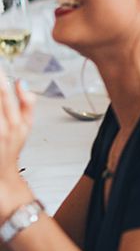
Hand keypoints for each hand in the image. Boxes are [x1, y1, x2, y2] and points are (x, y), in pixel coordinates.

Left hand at [0, 73, 34, 219]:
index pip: (8, 97)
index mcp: (18, 123)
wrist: (3, 179)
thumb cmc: (11, 149)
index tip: (0, 71)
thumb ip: (27, 103)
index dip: (2, 83)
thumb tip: (21, 82)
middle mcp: (5, 130)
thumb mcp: (26, 125)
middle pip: (0, 104)